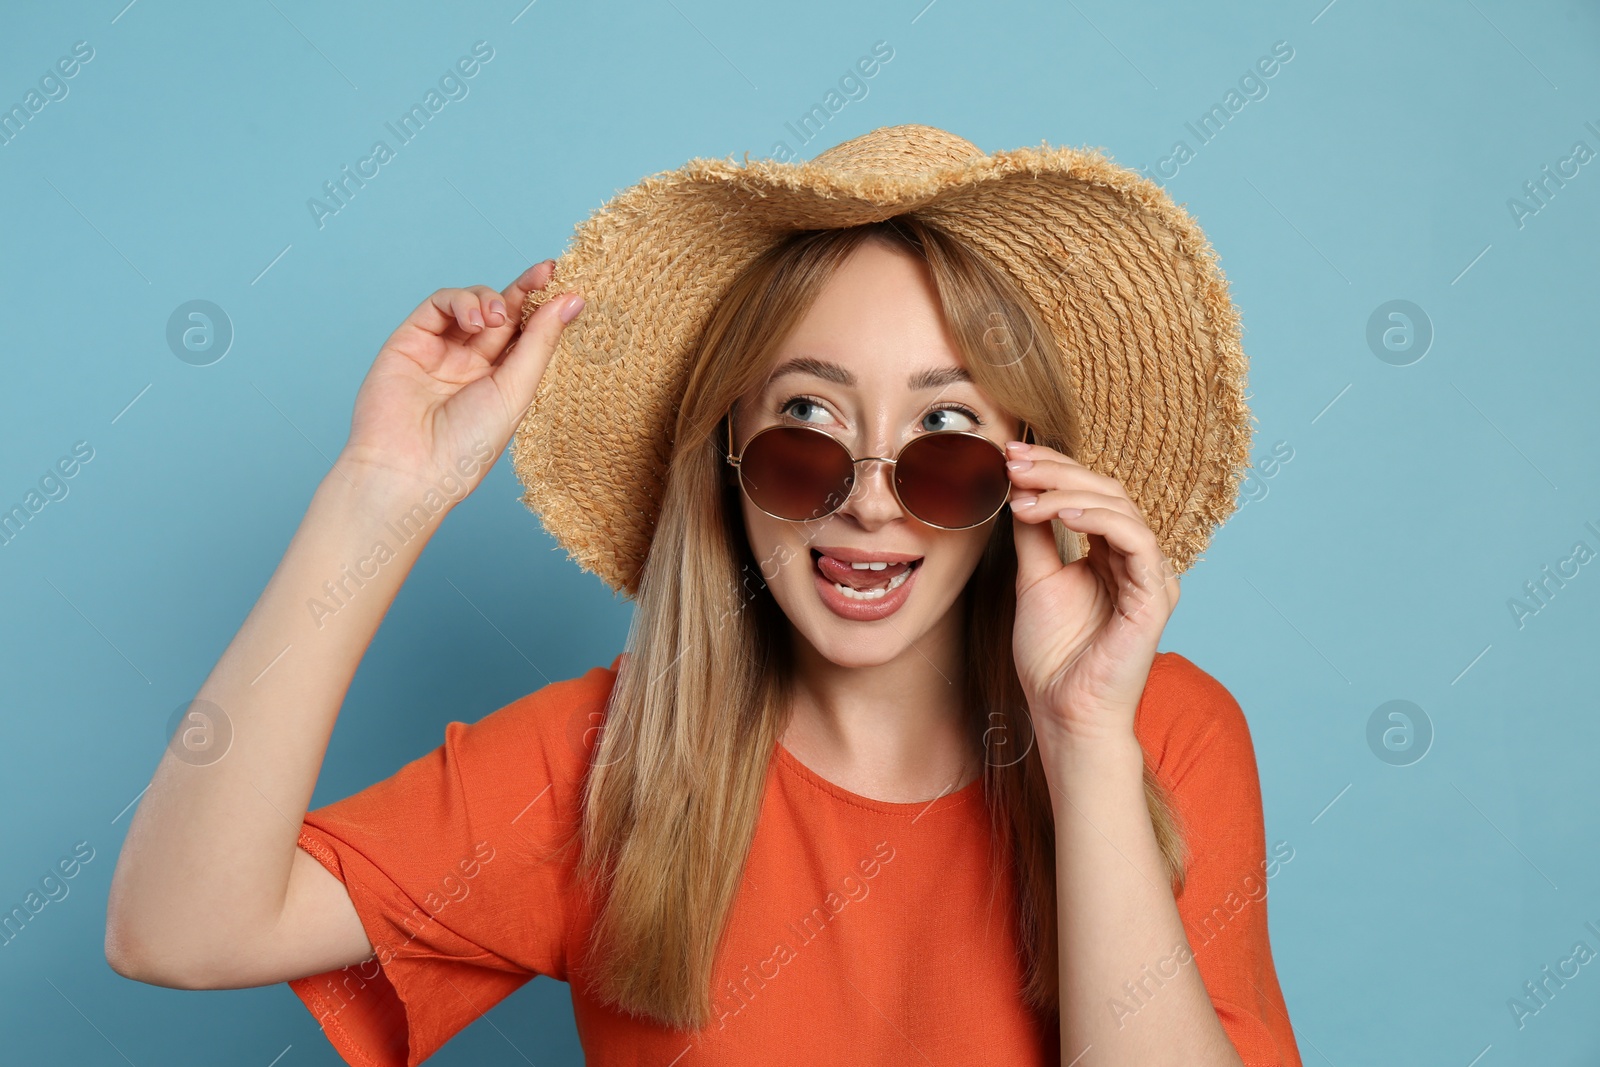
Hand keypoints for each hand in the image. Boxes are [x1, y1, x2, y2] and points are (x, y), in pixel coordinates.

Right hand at [339, 261, 584, 493]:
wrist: (409, 467)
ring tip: (496, 318)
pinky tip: (475, 320)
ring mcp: (441, 351)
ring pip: (472, 303)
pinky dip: (461, 301)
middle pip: (504, 313)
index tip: (563, 280)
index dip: (545, 306)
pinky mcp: (411, 340)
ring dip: (490, 299)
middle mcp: (473, 364)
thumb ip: (541, 342)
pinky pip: (439, 305)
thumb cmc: (467, 445)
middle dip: (524, 290)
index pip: (527, 334)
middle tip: (545, 273)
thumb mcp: (517, 391)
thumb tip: (573, 299)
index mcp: (503, 382)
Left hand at [1003, 439, 1180, 750]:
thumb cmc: (1052, 657)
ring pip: (1120, 508)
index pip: (1088, 494)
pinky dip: (1096, 519)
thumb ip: (1034, 536)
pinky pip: (1135, 540)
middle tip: (1013, 462)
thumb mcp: (1035, 581)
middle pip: (1105, 491)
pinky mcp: (1155, 596)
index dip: (1052, 469)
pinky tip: (1058, 514)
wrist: (1063, 712)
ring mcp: (1149, 576)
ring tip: (1025, 495)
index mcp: (1110, 555)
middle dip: (1056, 471)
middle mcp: (1135, 560)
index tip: (1009, 456)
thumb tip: (1019, 489)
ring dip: (1068, 493)